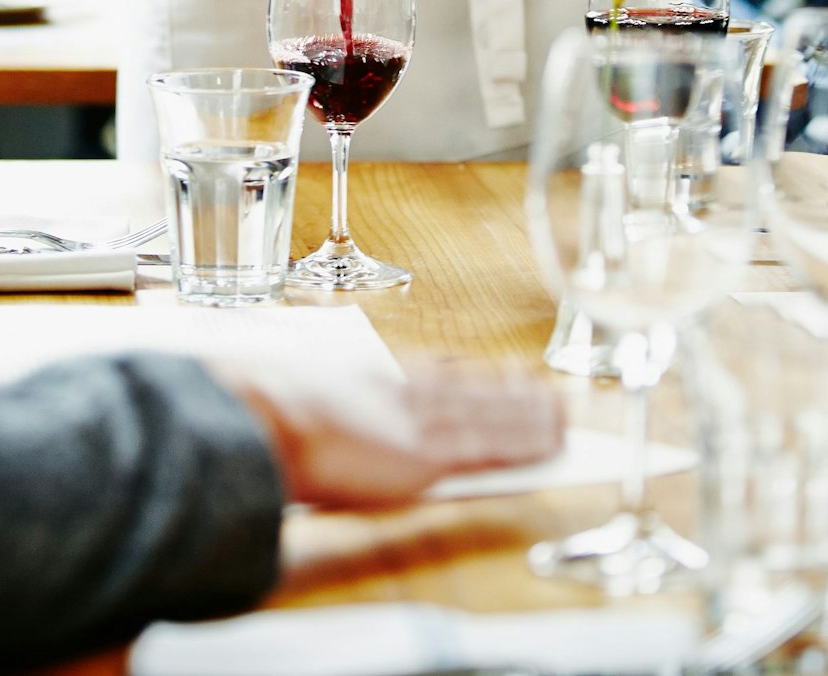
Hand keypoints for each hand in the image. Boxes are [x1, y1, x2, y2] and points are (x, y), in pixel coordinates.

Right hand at [214, 359, 563, 507]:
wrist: (266, 421)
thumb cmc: (271, 412)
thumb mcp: (309, 388)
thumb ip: (342, 392)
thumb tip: (347, 401)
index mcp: (376, 377)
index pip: (441, 375)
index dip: (478, 375)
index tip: (505, 371)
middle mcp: (406, 393)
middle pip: (474, 391)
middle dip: (515, 393)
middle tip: (549, 390)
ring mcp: (419, 423)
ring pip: (492, 416)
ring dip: (531, 416)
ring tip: (561, 415)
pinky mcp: (426, 456)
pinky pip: (488, 449)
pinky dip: (523, 446)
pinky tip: (548, 446)